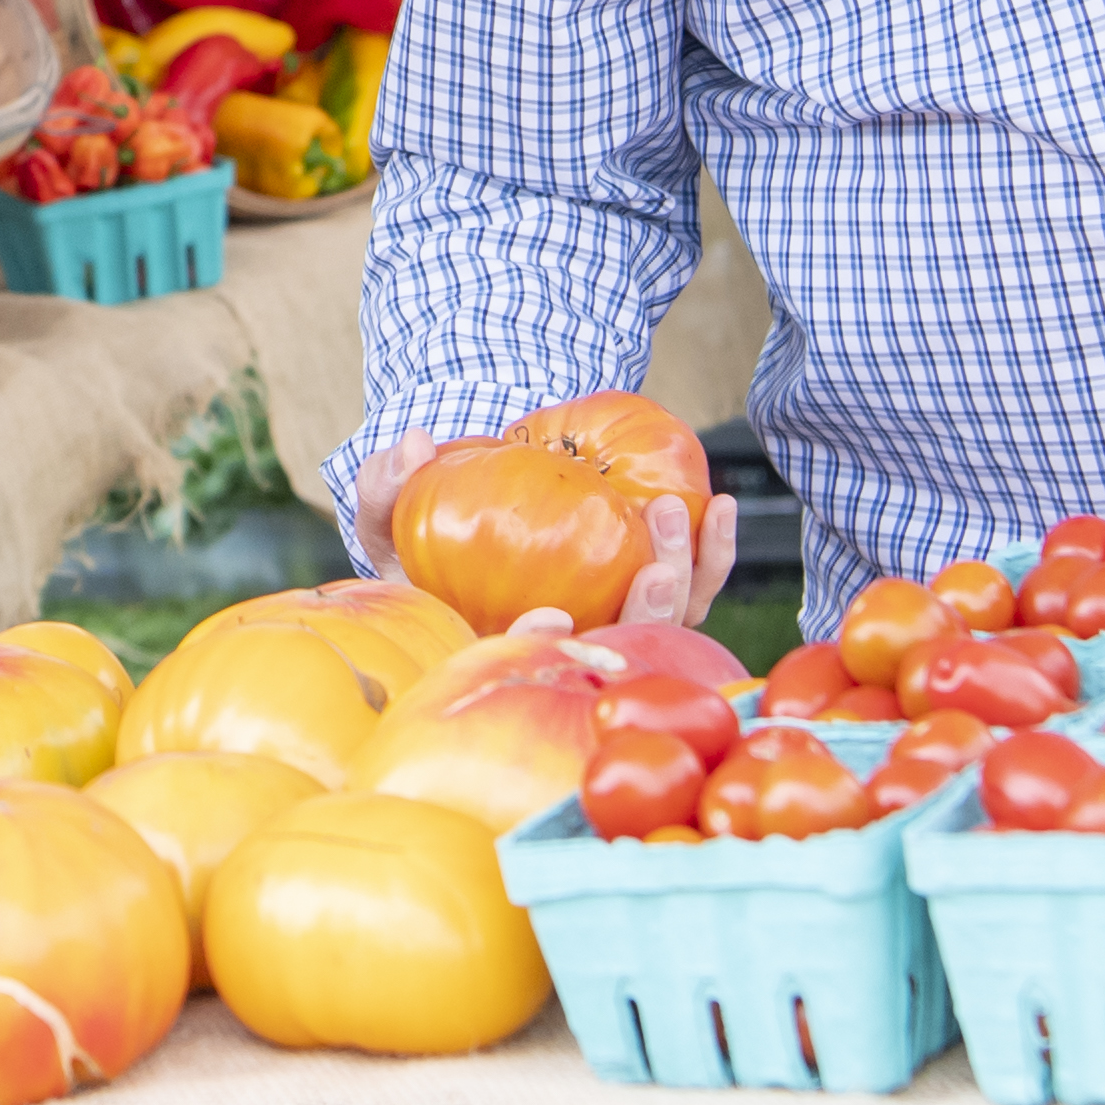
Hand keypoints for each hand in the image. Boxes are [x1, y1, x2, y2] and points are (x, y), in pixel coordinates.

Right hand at [351, 439, 738, 625]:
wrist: (478, 520)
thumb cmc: (427, 534)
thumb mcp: (390, 513)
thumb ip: (386, 488)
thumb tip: (412, 444)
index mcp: (504, 648)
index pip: (527, 660)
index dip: (540, 648)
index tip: (551, 617)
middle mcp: (570, 648)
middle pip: (619, 648)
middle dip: (644, 617)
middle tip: (654, 569)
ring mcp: (616, 626)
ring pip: (667, 623)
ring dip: (685, 578)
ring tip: (680, 513)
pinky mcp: (651, 597)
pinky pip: (693, 584)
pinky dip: (710, 553)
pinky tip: (719, 507)